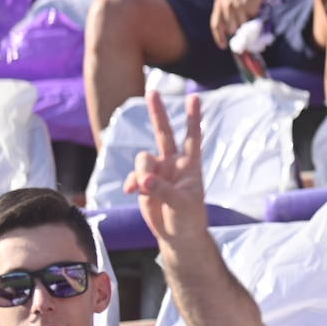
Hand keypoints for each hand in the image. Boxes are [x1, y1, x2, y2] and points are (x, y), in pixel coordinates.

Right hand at [123, 92, 207, 252]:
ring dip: (142, 172)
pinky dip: (132, 182)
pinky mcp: (144, 182)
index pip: (193, 137)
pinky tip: (134, 192)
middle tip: (152, 91)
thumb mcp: (181, 205)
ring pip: (143, 158)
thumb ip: (163, 190)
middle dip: (158, 113)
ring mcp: (158, 171)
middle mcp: (173, 163)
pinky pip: (133, 175)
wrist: (176, 234)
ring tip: (145, 188)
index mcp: (190, 165)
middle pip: (164, 133)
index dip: (193, 117)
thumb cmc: (188, 218)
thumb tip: (144, 179)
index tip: (194, 97)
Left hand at [210, 0, 267, 47]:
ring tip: (250, 19)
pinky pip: (252, 20)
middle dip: (237, 33)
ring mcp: (238, 7)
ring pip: (241, 26)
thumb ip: (226, 11)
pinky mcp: (249, 7)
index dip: (219, 37)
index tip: (223, 46)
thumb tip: (230, 30)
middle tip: (243, 35)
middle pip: (230, 29)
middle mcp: (226, 6)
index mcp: (219, 4)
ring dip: (246, 26)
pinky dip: (254, 18)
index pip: (216, 25)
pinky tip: (255, 10)